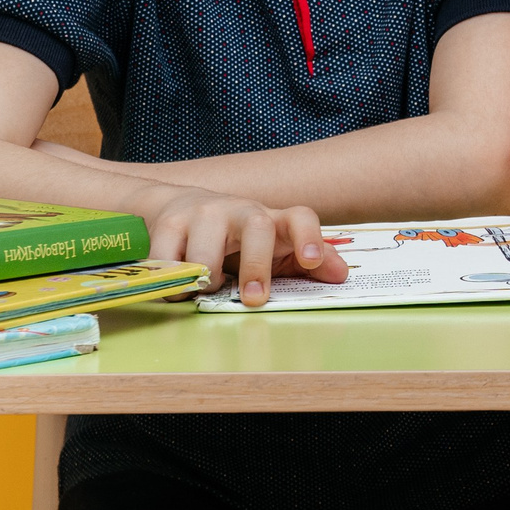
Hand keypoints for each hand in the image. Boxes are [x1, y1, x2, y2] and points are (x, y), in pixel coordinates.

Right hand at [134, 184, 349, 306]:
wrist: (179, 210)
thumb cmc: (236, 239)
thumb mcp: (273, 250)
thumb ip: (306, 263)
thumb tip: (341, 275)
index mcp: (273, 220)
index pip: (300, 217)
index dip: (309, 236)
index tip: (312, 259)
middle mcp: (241, 210)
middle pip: (258, 228)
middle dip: (257, 266)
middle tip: (253, 300)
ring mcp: (204, 213)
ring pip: (207, 252)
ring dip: (207, 279)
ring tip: (207, 287)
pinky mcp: (170, 223)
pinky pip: (168, 259)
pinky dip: (172, 281)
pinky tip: (177, 286)